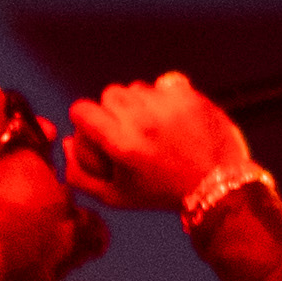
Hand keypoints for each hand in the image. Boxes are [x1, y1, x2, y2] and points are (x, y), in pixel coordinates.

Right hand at [64, 73, 249, 210]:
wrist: (217, 187)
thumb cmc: (163, 194)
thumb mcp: (117, 197)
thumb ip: (81, 175)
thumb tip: (64, 144)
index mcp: (120, 143)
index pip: (81, 109)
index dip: (85, 121)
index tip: (98, 132)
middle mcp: (141, 118)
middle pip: (109, 94)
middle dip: (114, 112)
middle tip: (130, 132)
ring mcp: (166, 103)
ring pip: (136, 88)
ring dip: (140, 103)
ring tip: (154, 127)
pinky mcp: (187, 94)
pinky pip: (163, 84)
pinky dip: (164, 97)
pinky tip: (172, 118)